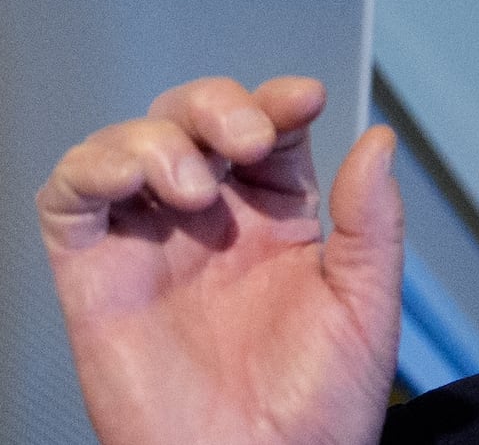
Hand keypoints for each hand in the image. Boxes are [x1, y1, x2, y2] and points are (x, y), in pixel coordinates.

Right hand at [36, 77, 403, 444]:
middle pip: (195, 121)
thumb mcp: (365, 304)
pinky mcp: (95, 277)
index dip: (280, 102)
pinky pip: (69, 200)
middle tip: (248, 138)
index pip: (271, 132)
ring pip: (129, 145)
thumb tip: (380, 138)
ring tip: (196, 184)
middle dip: (218, 107)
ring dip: (157, 137)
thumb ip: (372, 220)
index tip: (305, 99)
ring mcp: (151, 245)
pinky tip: (139, 180)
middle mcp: (212, 222)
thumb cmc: (319, 408)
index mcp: (279, 220)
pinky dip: (92, 169)